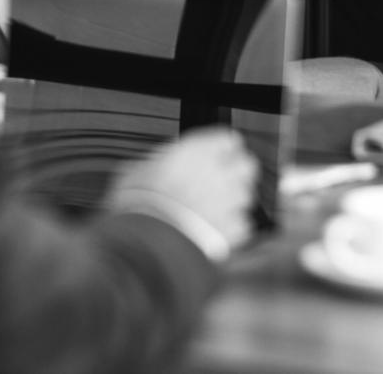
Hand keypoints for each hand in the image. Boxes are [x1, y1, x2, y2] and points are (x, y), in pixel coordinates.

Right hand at [108, 127, 258, 250]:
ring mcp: (230, 201)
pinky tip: (214, 232)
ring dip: (234, 202)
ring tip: (213, 211)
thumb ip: (157, 163)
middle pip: (246, 165)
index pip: (228, 140)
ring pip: (246, 196)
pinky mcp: (234, 230)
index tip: (216, 156)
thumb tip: (159, 162)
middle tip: (220, 182)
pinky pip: (242, 225)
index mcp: (198, 151)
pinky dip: (232, 229)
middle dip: (236, 173)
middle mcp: (220, 172)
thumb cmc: (138, 205)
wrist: (149, 242)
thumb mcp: (136, 171)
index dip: (222, 149)